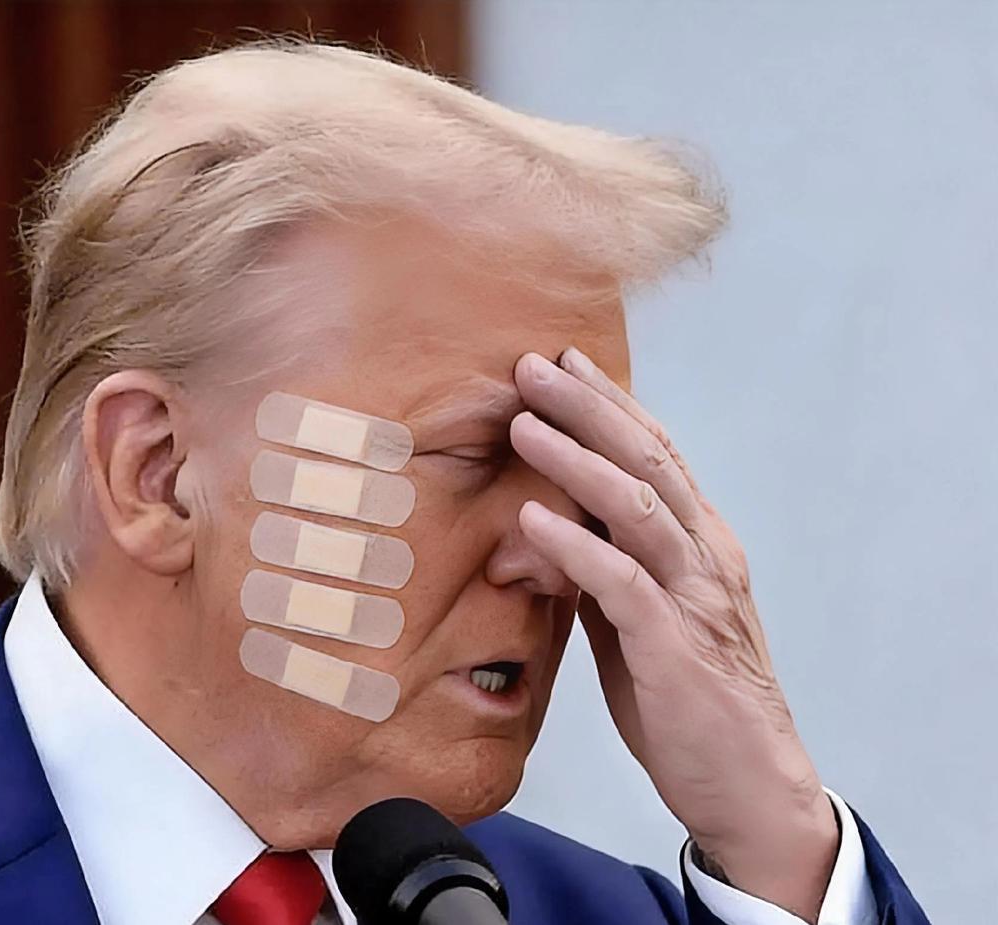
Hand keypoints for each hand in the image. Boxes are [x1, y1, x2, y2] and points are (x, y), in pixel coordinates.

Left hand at [510, 348, 838, 922]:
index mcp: (700, 546)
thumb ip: (604, 573)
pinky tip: (532, 517)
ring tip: (525, 423)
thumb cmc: (688, 701)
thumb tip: (550, 533)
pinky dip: (575, 543)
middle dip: (589, 408)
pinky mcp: (675, 645)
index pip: (655, 455)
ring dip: (577, 459)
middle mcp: (706, 557)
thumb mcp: (637, 623)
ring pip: (637, 506)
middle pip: (647, 461)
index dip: (610, 405)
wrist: (748, 785)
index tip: (564, 364)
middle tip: (534, 366)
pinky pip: (621, 581)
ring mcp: (695, 596)